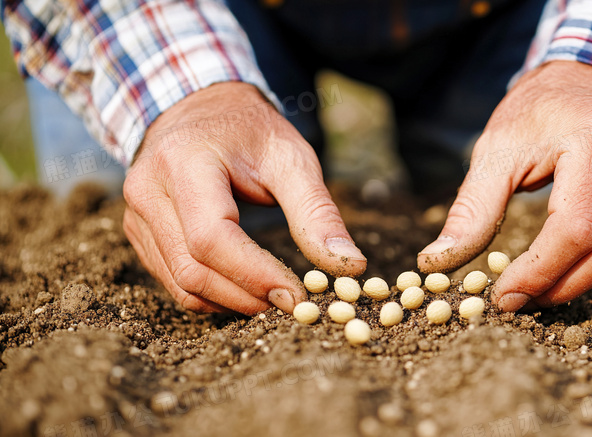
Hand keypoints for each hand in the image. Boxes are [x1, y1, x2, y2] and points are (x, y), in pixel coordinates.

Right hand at [123, 83, 365, 314]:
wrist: (199, 107)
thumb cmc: (250, 131)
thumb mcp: (291, 158)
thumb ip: (318, 212)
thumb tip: (351, 267)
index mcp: (183, 161)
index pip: (212, 237)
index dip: (255, 274)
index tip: (298, 294)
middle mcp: (148, 190)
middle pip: (192, 269)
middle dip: (247, 296)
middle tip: (293, 302)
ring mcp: (137, 215)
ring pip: (180, 284)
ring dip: (231, 303)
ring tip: (274, 297)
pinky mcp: (139, 234)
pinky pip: (173, 281)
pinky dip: (212, 295)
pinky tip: (247, 289)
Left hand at [418, 61, 591, 311]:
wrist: (586, 74)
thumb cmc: (535, 111)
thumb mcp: (494, 150)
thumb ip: (471, 210)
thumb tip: (437, 263)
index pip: (575, 229)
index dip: (539, 273)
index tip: (503, 296)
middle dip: (560, 287)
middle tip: (519, 301)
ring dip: (580, 281)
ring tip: (538, 287)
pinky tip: (566, 264)